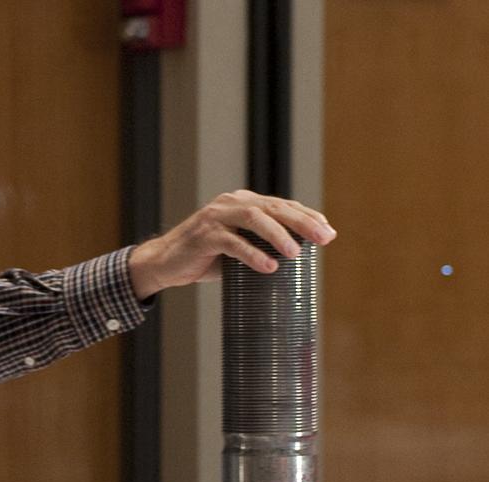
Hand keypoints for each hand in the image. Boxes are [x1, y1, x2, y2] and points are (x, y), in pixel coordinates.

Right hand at [128, 190, 335, 297]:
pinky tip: (268, 267)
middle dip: (302, 223)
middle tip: (324, 238)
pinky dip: (252, 255)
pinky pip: (233, 243)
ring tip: (296, 254)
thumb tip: (295, 260)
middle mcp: (231, 204)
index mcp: (243, 203)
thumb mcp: (236, 249)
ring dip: (279, 235)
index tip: (328, 232)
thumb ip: (259, 246)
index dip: (307, 217)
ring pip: (255, 219)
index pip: (282, 206)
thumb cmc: (203, 259)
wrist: (164, 264)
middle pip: (274, 208)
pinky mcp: (204, 236)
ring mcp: (216, 217)